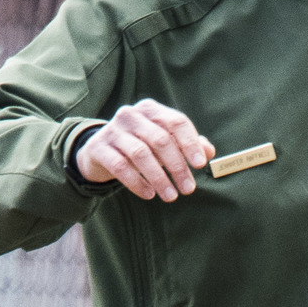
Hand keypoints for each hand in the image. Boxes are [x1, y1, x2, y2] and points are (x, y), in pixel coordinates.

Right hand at [76, 100, 214, 201]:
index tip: (200, 165)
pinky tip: (149, 194)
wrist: (99, 151)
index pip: (176, 121)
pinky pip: (121, 167)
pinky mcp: (99, 148)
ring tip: (171, 196)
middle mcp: (131, 115)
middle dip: (177, 167)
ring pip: (141, 154)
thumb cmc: (140, 146)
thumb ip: (187, 144)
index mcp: (151, 109)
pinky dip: (137, 182)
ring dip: (159, 178)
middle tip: (188, 189)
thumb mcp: (163, 143)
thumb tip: (209, 152)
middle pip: (160, 140)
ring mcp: (113, 130)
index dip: (190, 143)